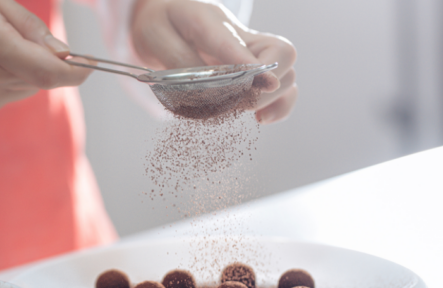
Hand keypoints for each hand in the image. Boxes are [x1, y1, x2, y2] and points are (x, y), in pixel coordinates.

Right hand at [0, 0, 92, 121]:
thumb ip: (28, 26)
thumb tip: (63, 54)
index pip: (45, 70)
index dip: (74, 72)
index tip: (89, 66)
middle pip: (37, 79)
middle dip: (39, 61)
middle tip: (9, 39)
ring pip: (22, 89)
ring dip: (18, 72)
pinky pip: (4, 99)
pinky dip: (0, 83)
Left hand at [131, 0, 296, 123]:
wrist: (165, 15)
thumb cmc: (160, 25)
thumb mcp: (155, 37)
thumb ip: (179, 61)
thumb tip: (207, 91)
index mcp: (210, 21)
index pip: (236, 42)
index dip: (252, 65)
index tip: (267, 84)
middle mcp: (241, 35)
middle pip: (282, 55)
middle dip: (264, 87)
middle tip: (235, 104)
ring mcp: (251, 52)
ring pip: (288, 73)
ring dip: (273, 99)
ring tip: (247, 113)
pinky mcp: (253, 69)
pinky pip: (282, 88)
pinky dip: (278, 106)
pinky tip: (259, 117)